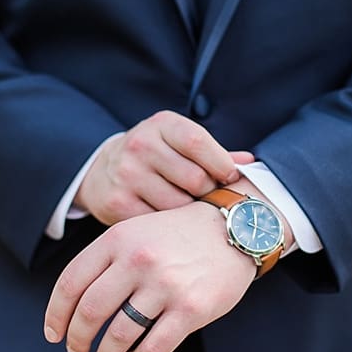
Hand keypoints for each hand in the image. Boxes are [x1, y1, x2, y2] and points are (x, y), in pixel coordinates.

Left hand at [43, 200, 255, 351]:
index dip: (55, 314)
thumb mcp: (134, 232)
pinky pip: (154, 348)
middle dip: (77, 339)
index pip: (70, 283)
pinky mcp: (192, 309)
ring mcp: (165, 285)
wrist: (235, 229)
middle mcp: (137, 260)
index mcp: (116, 239)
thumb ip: (104, 260)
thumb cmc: (176, 235)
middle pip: (90, 311)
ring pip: (119, 335)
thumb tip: (71, 306)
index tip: (53, 334)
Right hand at [76, 111, 254, 224]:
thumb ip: (214, 153)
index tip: (229, 177)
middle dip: (208, 192)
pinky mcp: (117, 202)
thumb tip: (251, 164)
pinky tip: (169, 221)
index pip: (198, 141)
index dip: (221, 164)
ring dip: (189, 212)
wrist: (100, 172)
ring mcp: (126, 174)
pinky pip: (159, 222)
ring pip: (179, 204)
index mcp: (161, 125)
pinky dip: (169, 226)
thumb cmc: (154, 157)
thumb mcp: (178, 143)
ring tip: (188, 209)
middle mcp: (140, 145)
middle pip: (195, 178)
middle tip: (207, 197)